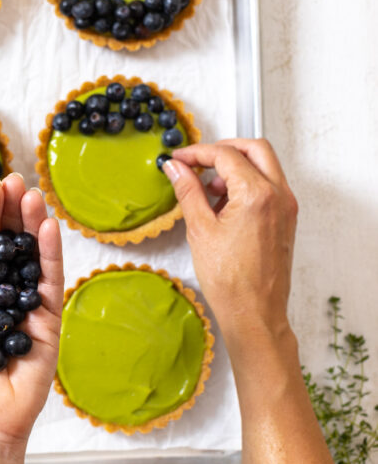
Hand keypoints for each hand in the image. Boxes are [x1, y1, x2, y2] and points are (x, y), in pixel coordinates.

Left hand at [0, 174, 63, 447]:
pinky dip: (50, 252)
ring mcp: (28, 302)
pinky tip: (47, 226)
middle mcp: (0, 289)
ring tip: (31, 195)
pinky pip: (51, 280)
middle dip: (11, 209)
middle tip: (14, 180)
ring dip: (33, 222)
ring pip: (32, 254)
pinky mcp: (50, 318)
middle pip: (9, 240)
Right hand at [163, 139, 297, 349]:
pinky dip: (248, 183)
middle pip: (254, 148)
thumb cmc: (232, 282)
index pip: (226, 155)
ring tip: (210, 189)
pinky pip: (269, 186)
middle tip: (199, 161)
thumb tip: (176, 168)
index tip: (179, 159)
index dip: (198, 153)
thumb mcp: (200, 230)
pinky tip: (225, 205)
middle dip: (224, 149)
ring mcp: (286, 207)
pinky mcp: (286, 219)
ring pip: (265, 165)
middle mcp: (279, 196)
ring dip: (237, 166)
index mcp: (258, 195)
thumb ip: (188, 191)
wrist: (255, 314)